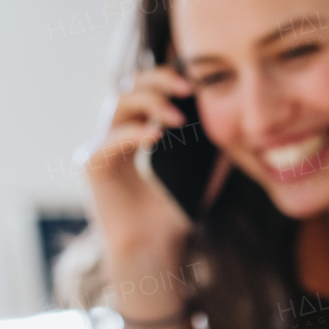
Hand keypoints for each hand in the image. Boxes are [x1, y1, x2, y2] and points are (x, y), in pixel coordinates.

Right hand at [85, 67, 193, 257]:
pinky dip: (133, 133)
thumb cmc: (171, 218)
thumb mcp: (199, 177)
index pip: (145, 90)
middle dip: (158, 80)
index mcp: (133, 134)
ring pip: (117, 104)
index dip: (165, 77)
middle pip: (127, 87)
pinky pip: (109, 139)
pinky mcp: (91, 165)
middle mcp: (112, 135)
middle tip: (187, 88)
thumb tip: (237, 128)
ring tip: (176, 118)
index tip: (195, 81)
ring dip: (149, 103)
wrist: (151, 251)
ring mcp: (98, 148)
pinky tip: (155, 136)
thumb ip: (212, 153)